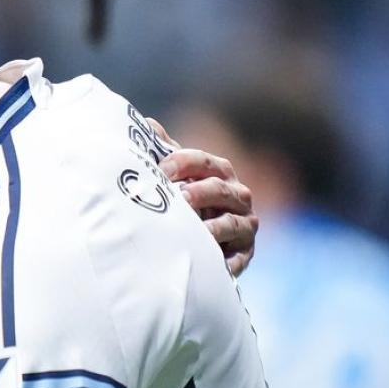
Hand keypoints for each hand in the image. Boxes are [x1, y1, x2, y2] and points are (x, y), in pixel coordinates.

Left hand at [151, 118, 257, 276]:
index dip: (181, 163)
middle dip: (200, 192)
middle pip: (220, 189)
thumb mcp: (170, 177)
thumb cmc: (179, 203)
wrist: (195, 242)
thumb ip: (160, 152)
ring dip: (215, 227)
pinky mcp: (243, 253)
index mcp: (217, 173)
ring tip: (196, 230)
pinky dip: (227, 261)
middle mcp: (236, 195)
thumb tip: (145, 124)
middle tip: (179, 199)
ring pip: (233, 222)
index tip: (159, 172)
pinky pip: (239, 257)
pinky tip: (213, 262)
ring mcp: (243, 224)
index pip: (202, 162)